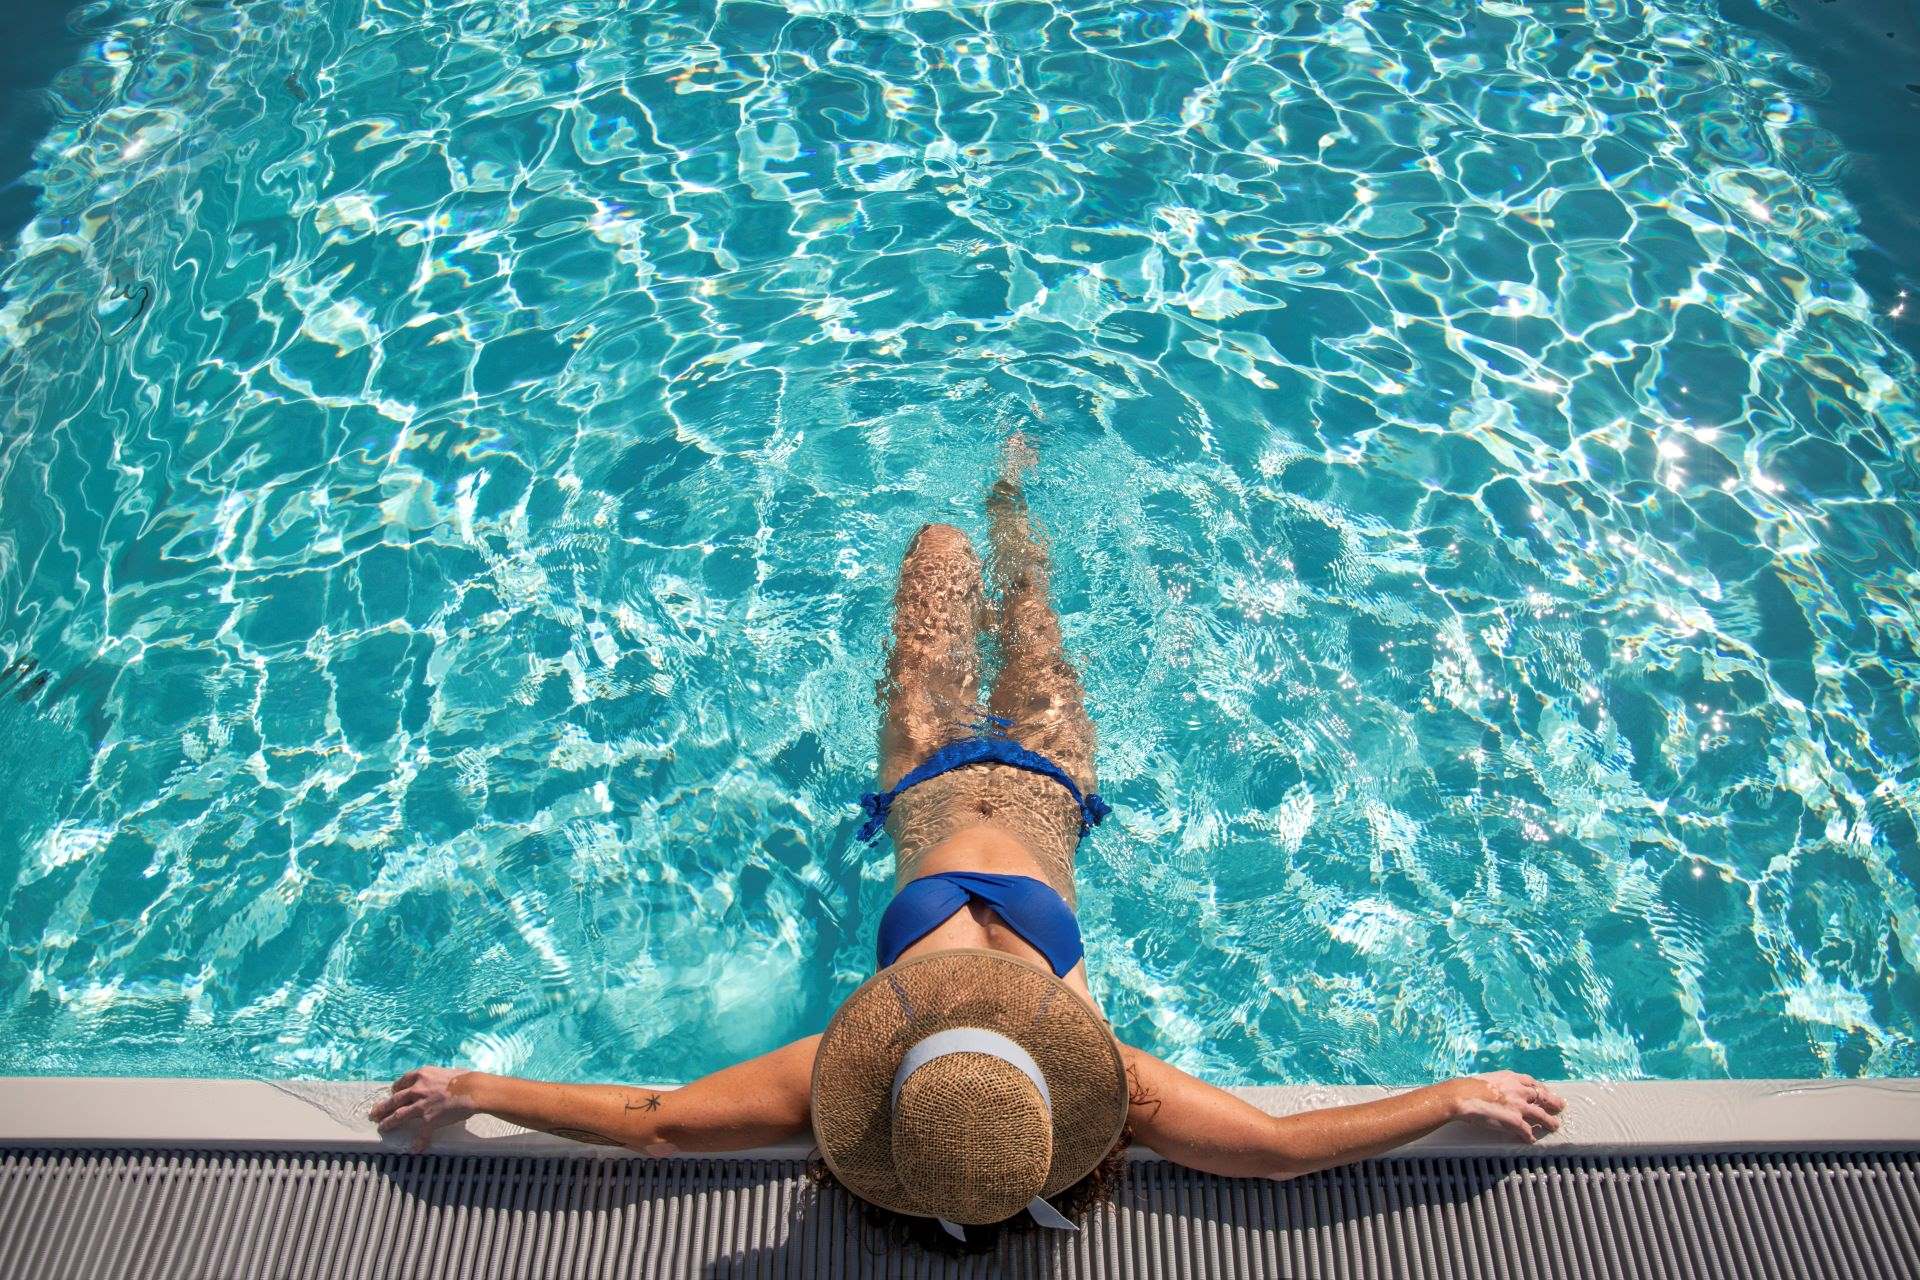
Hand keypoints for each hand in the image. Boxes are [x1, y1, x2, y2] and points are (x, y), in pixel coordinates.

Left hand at [368, 1066, 481, 1152]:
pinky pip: (421, 1134)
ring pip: (399, 1115)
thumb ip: (437, 1079)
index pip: (401, 1082)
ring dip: (388, 1122)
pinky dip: (418, 1142)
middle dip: (383, 1107)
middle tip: (375, 1113)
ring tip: (382, 1127)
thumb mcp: (446, 1073)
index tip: (392, 1093)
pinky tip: (414, 1149)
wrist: (473, 1090)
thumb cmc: (465, 1078)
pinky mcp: (429, 1120)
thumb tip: (442, 1082)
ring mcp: (421, 1106)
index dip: (395, 1089)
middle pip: (394, 1100)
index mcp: (421, 1076)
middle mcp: (417, 1090)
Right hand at [1448, 1071, 1565, 1142]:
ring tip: (1554, 1126)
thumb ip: (1499, 1084)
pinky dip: (1530, 1136)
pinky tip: (1531, 1140)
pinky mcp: (1514, 1121)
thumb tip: (1499, 1090)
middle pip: (1542, 1096)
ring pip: (1541, 1115)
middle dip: (1553, 1102)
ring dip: (1549, 1122)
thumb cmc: (1469, 1087)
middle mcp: (1518, 1090)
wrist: (1462, 1096)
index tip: (1545, 1092)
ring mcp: (1518, 1106)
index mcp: (1511, 1078)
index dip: (1541, 1088)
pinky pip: (1527, 1130)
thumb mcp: (1488, 1079)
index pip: (1532, 1082)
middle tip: (1561, 1106)